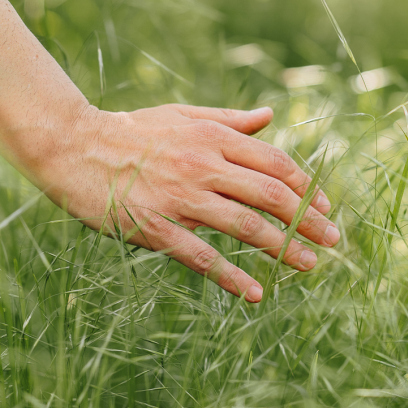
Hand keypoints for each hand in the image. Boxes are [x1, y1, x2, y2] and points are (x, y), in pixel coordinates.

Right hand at [28, 104, 338, 301]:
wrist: (74, 148)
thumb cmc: (130, 131)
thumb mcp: (182, 116)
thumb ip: (228, 120)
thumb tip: (269, 115)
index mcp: (211, 138)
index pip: (274, 163)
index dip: (306, 187)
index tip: (324, 208)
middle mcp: (202, 167)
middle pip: (269, 195)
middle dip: (307, 220)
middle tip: (332, 240)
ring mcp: (179, 199)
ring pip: (244, 226)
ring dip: (282, 248)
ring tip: (309, 265)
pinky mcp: (156, 228)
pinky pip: (201, 256)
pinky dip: (231, 276)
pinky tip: (254, 292)